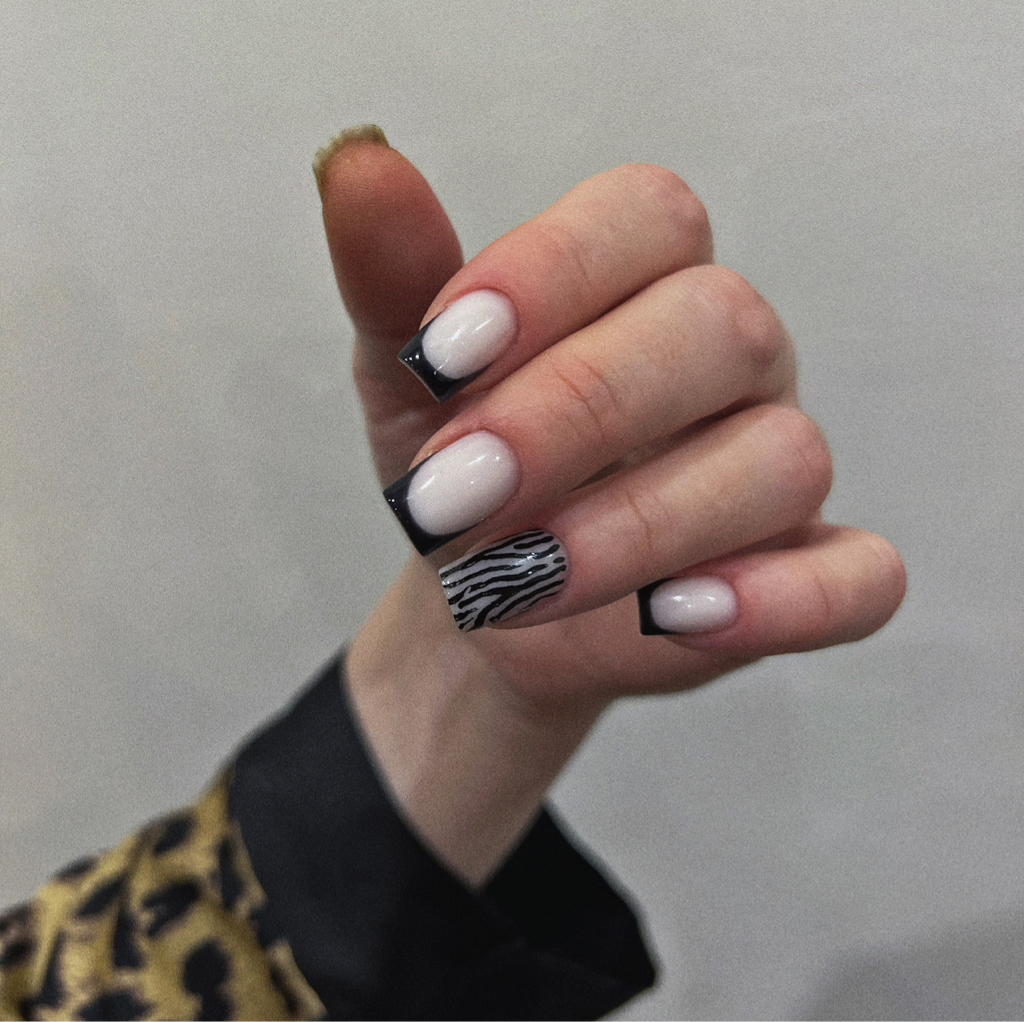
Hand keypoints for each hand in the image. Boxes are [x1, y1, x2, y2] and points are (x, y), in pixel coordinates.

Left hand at [315, 128, 905, 882]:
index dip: (550, 272)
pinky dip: (782, 601)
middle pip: (720, 329)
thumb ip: (393, 280)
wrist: (487, 597)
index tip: (437, 356)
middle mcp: (731, 357)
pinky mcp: (806, 571)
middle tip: (452, 495)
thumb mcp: (407, 383)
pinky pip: (857, 578)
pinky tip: (673, 617)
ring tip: (512, 580)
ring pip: (778, 460)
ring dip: (634, 528)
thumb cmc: (461, 475)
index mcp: (644, 280)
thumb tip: (358, 171)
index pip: (648, 218)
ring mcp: (775, 464)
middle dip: (575, 414)